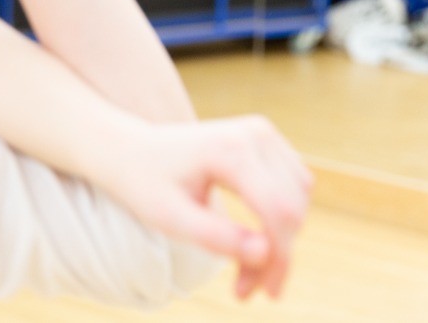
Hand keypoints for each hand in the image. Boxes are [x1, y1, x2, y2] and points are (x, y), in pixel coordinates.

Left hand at [96, 116, 312, 300]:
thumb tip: (265, 254)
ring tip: (245, 270)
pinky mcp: (266, 139)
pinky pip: (294, 186)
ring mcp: (263, 133)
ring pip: (298, 200)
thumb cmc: (144, 183)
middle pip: (292, 209)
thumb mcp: (169, 218)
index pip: (278, 211)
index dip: (277, 259)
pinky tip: (252, 241)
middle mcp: (255, 134)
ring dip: (279, 240)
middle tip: (245, 290)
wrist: (129, 149)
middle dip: (276, 256)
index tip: (261, 294)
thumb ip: (215, 236)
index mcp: (231, 150)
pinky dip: (279, 218)